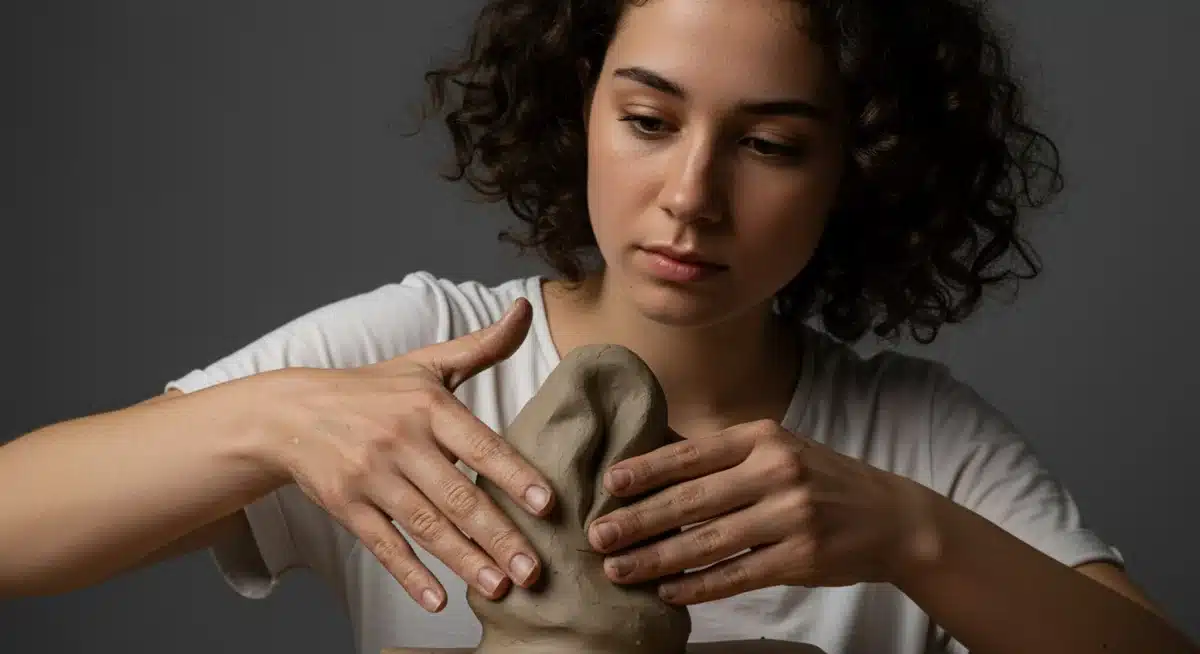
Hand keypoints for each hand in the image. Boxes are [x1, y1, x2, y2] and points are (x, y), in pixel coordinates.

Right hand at [256, 299, 555, 611]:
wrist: (291, 410)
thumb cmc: (373, 389)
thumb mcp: (426, 363)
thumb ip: (482, 344)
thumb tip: (523, 310)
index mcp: (428, 406)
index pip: (480, 444)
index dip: (514, 475)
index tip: (547, 504)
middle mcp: (400, 441)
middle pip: (457, 496)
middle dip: (498, 536)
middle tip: (535, 570)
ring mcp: (371, 477)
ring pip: (425, 526)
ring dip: (464, 561)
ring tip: (500, 587)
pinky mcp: (346, 505)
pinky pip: (383, 544)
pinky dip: (410, 574)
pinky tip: (438, 598)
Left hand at [585, 419, 937, 604]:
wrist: (890, 517)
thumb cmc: (818, 479)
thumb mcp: (776, 449)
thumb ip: (723, 458)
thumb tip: (649, 467)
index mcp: (761, 437)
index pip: (691, 453)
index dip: (645, 470)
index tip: (608, 483)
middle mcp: (775, 471)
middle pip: (691, 500)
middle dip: (638, 520)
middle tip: (598, 535)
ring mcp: (791, 515)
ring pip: (708, 542)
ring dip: (657, 559)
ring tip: (619, 569)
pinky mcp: (801, 558)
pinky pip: (737, 574)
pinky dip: (698, 586)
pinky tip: (667, 592)